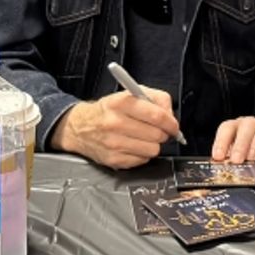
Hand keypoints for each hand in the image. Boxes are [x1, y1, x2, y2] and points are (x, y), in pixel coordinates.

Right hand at [51, 89, 181, 169]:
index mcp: (121, 103)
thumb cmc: (109, 110)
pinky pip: (142, 160)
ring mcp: (114, 143)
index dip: (171, 122)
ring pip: (152, 150)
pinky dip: (142, 154)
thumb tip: (171, 116)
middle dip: (162, 133)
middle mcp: (115, 122)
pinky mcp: (113, 159)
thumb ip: (155, 98)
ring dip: (152, 144)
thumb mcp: (130, 93)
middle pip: (157, 134)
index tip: (174, 126)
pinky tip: (133, 146)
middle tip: (157, 130)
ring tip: (143, 138)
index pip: (156, 115)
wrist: (80, 127)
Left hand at [212, 115, 254, 162]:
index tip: (218, 157)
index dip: (221, 141)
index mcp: (238, 128)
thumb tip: (218, 167)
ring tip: (252, 159)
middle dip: (241, 142)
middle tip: (237, 160)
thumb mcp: (236, 164)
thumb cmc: (248, 166)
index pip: (228, 127)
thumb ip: (227, 163)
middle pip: (248, 123)